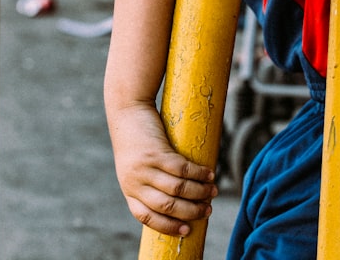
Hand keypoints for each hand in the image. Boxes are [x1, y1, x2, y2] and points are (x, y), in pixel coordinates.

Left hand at [110, 102, 216, 236]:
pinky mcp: (155, 152)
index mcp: (129, 190)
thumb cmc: (136, 140)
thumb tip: (183, 200)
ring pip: (177, 189)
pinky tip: (209, 174)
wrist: (127, 109)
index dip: (169, 226)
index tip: (187, 229)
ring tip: (213, 191)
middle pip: (166, 206)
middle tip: (208, 210)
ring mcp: (144, 167)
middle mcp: (135, 182)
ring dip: (199, 193)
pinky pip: (181, 169)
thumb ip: (150, 184)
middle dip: (190, 211)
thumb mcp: (136, 167)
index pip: (147, 217)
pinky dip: (198, 174)